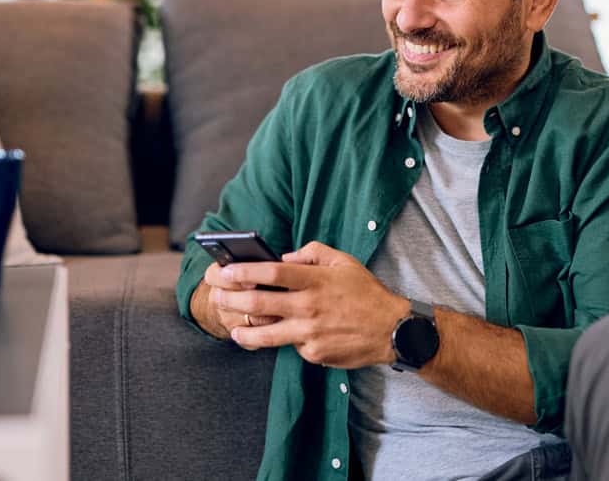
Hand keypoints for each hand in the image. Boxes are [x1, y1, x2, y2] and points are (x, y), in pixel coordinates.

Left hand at [212, 241, 410, 368]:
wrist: (391, 330)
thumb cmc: (366, 293)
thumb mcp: (344, 262)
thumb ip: (312, 253)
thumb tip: (285, 257)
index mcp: (315, 281)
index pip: (272, 274)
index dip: (245, 272)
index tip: (226, 271)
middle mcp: (309, 307)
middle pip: (261, 303)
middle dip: (233, 299)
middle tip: (217, 297)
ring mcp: (310, 333)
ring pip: (267, 334)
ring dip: (245, 331)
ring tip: (233, 330)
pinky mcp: (314, 353)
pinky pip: (292, 345)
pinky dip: (285, 340)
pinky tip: (281, 337)